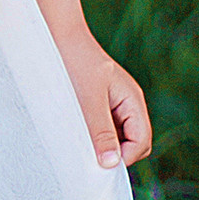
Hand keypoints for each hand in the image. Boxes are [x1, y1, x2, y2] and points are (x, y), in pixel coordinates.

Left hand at [54, 26, 152, 171]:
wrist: (57, 35)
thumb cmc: (74, 63)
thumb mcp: (88, 101)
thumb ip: (101, 132)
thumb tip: (111, 164)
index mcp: (132, 101)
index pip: (141, 142)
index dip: (124, 156)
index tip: (98, 163)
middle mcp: (127, 103)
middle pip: (134, 142)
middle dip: (116, 153)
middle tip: (89, 155)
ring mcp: (114, 104)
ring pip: (117, 137)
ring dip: (102, 144)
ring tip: (80, 141)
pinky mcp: (98, 103)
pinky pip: (103, 128)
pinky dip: (93, 135)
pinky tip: (76, 132)